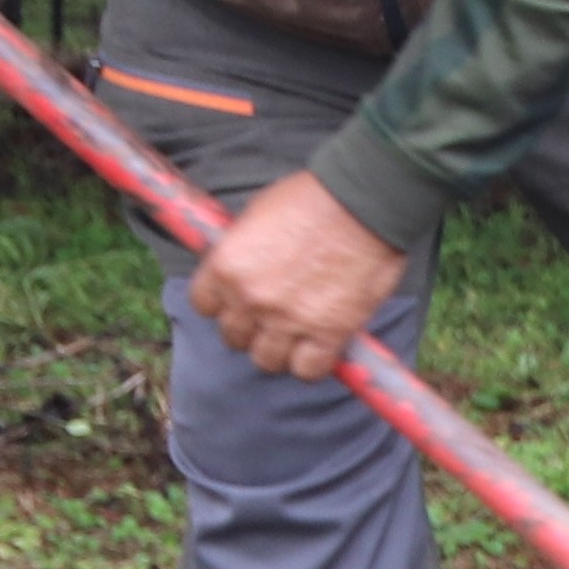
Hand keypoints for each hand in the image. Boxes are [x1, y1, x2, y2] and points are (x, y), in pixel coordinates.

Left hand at [190, 172, 407, 380]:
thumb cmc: (314, 198)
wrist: (364, 201)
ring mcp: (288, 319)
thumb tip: (244, 270)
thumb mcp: (258, 215)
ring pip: (267, 361)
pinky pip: (308, 370)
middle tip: (273, 316)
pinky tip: (321, 347)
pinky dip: (313, 364)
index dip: (224, 305)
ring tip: (298, 335)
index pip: (204, 306)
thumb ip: (244, 251)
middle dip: (252, 328)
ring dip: (280, 350)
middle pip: (234, 337)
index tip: (239, 302)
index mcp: (227, 265)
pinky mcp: (327, 332)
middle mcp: (250, 298)